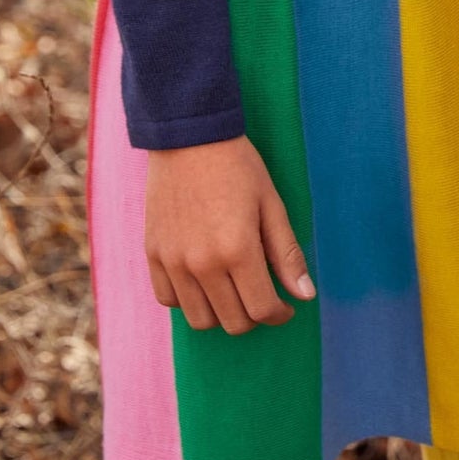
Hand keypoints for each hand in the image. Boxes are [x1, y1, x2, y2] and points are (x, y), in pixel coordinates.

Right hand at [145, 134, 315, 332]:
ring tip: (233, 289)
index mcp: (238, 250)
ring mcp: (173, 261)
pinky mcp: (153, 254)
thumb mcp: (271, 204)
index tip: (285, 306)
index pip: (261, 309)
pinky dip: (188, 300)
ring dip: (222, 313)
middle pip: (232, 321)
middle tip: (262, 294)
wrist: (189, 138)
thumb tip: (305, 295)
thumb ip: (286, 254)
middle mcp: (202, 263)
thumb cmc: (238, 167)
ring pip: (199, 319)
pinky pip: (168, 299)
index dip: (279, 314)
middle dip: (254, 315)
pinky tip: (203, 280)